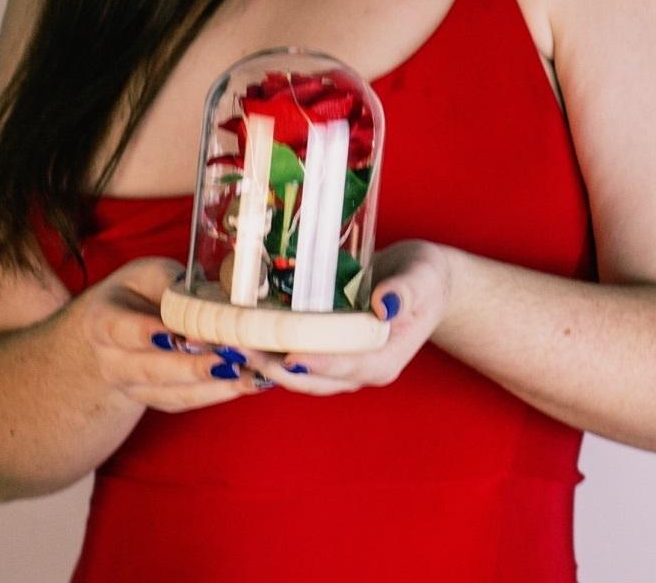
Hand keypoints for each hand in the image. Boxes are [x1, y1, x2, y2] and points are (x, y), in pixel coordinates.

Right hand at [72, 256, 272, 408]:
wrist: (125, 320)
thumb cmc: (144, 290)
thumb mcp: (153, 273)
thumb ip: (175, 284)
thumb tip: (218, 294)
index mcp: (102, 321)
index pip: (119, 330)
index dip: (145, 333)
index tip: (174, 334)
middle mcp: (111, 361)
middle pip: (149, 370)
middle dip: (192, 366)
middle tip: (229, 358)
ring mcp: (132, 387)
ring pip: (171, 393)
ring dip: (213, 386)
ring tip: (249, 375)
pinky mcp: (158, 399)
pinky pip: (187, 401)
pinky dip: (219, 393)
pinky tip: (249, 382)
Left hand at [246, 239, 454, 395]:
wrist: (422, 282)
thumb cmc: (425, 278)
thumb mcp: (423, 277)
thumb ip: (407, 290)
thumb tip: (386, 305)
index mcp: (385, 358)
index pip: (348, 366)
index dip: (318, 363)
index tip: (288, 356)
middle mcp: (362, 369)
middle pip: (314, 378)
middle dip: (275, 367)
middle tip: (239, 348)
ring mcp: (343, 364)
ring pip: (299, 375)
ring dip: (263, 363)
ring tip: (230, 346)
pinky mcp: (328, 352)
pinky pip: (296, 360)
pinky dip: (269, 353)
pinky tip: (243, 339)